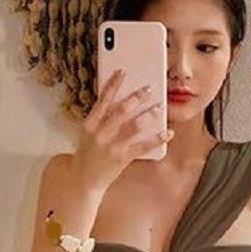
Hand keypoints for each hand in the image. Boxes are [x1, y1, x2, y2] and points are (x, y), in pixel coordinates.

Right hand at [72, 69, 173, 192]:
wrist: (83, 180)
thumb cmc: (87, 155)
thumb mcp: (88, 134)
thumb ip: (100, 119)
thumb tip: (118, 102)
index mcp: (90, 124)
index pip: (102, 100)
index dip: (113, 84)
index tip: (122, 72)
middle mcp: (100, 133)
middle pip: (121, 110)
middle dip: (136, 97)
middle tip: (148, 88)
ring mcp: (112, 146)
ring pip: (134, 126)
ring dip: (149, 115)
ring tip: (160, 108)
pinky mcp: (122, 158)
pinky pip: (143, 146)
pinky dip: (157, 138)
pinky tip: (167, 133)